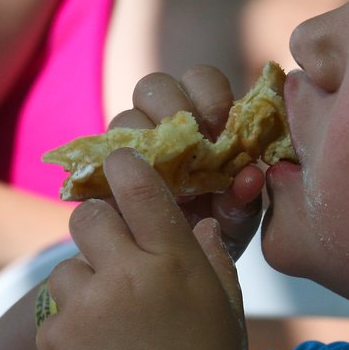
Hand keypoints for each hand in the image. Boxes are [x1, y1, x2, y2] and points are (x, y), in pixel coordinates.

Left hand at [37, 149, 247, 349]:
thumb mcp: (225, 312)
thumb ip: (212, 259)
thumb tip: (200, 222)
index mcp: (174, 262)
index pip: (140, 187)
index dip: (125, 166)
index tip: (119, 163)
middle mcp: (126, 274)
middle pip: (87, 216)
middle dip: (98, 227)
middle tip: (112, 255)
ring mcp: (86, 306)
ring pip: (67, 265)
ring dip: (83, 281)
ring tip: (109, 320)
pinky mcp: (54, 337)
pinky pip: (55, 307)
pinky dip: (71, 321)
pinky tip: (96, 349)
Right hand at [110, 65, 264, 260]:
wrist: (177, 270)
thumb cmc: (217, 232)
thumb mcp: (236, 220)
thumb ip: (244, 200)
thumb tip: (250, 177)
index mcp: (203, 119)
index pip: (200, 79)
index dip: (209, 94)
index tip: (221, 127)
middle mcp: (162, 123)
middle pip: (154, 86)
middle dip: (172, 108)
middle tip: (191, 146)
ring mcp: (129, 146)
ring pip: (125, 119)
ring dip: (144, 143)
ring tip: (164, 179)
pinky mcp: (101, 175)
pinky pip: (98, 160)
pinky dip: (115, 174)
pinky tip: (135, 198)